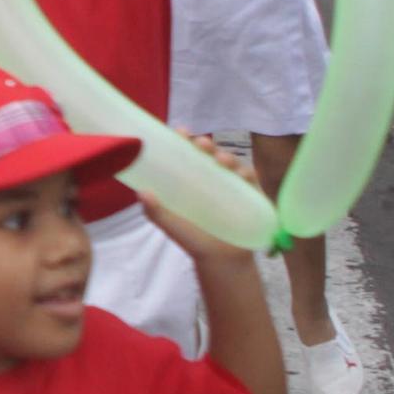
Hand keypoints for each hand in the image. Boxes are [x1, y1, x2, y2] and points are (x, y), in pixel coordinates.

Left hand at [133, 145, 263, 266]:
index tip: (180, 132)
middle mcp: (213, 179)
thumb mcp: (172, 225)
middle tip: (200, 143)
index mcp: (192, 180)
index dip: (185, 141)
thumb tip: (141, 192)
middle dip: (207, 145)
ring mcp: (233, 186)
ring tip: (220, 160)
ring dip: (227, 157)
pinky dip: (248, 174)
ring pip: (232, 164)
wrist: (221, 261)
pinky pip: (252, 181)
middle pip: (211, 155)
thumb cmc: (194, 240)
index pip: (189, 155)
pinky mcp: (251, 196)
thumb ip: (156, 211)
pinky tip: (242, 174)